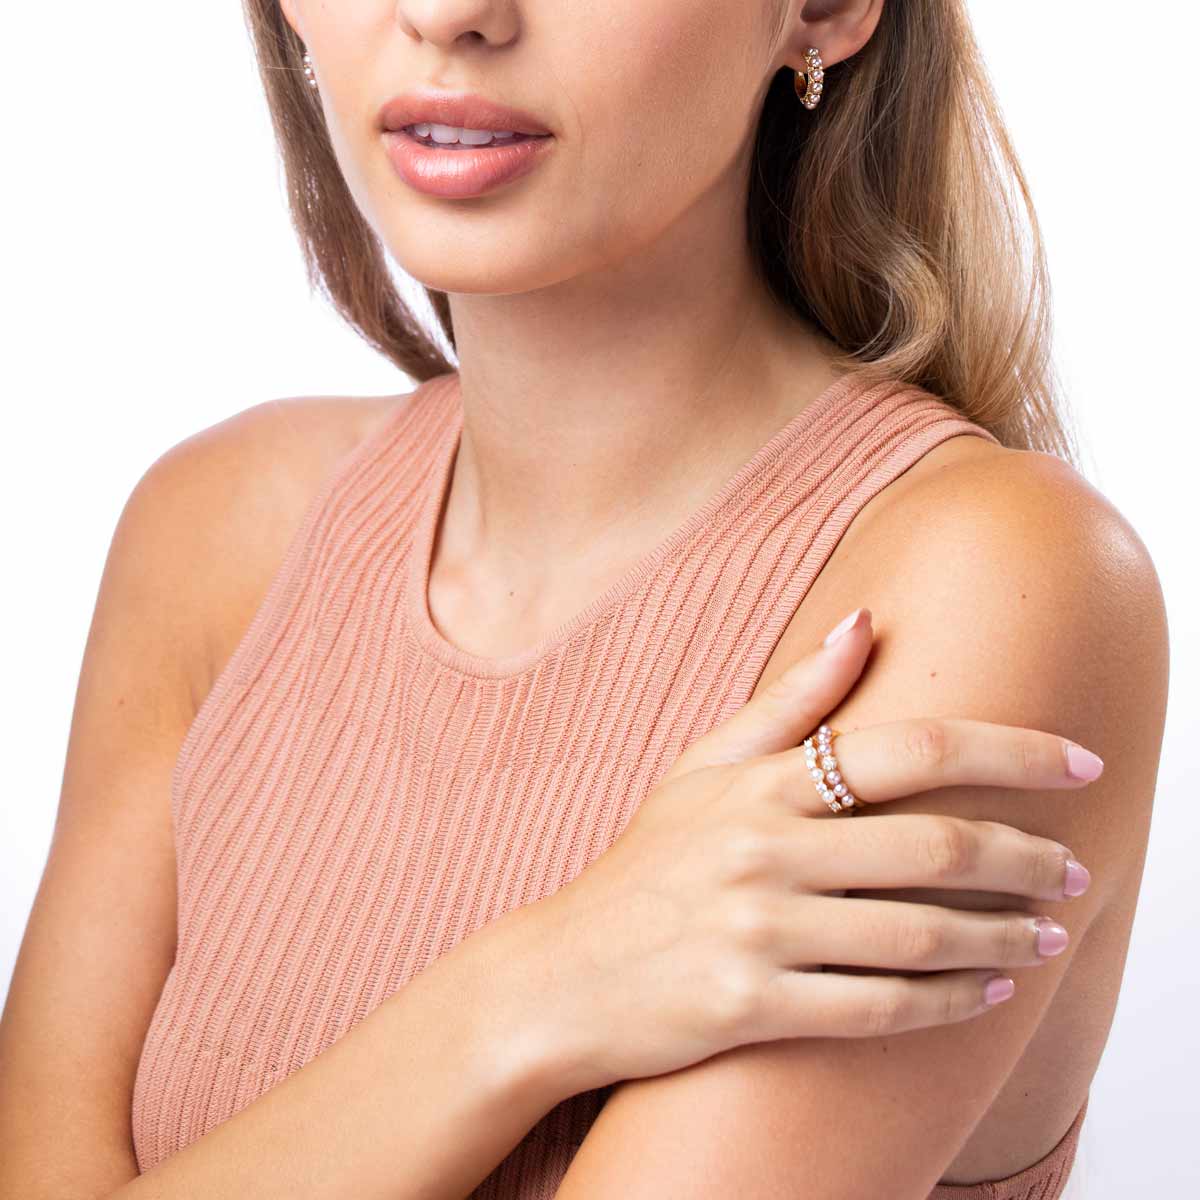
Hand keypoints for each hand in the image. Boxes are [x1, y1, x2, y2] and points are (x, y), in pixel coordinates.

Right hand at [527, 607, 1098, 1094]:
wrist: (562, 973)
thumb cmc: (643, 866)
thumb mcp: (699, 768)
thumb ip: (787, 701)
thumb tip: (865, 621)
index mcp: (760, 782)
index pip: (912, 749)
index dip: (1011, 751)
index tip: (1079, 761)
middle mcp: (764, 849)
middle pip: (934, 844)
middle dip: (1026, 857)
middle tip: (1076, 870)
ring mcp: (758, 931)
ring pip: (920, 934)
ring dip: (1004, 935)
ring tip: (1047, 934)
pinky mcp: (752, 1007)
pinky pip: (879, 1010)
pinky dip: (949, 1004)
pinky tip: (987, 991)